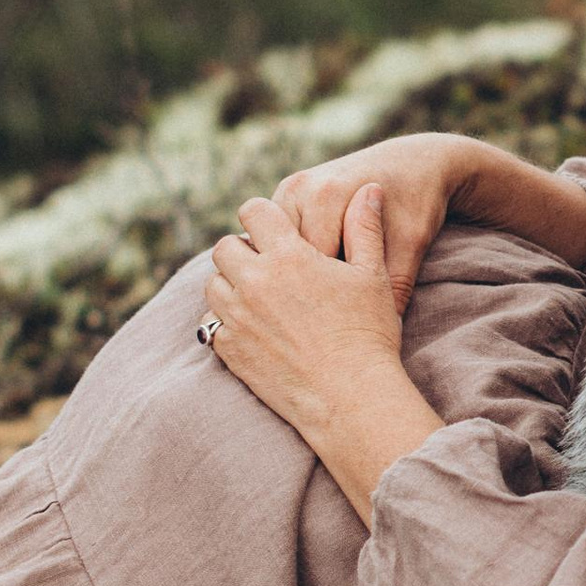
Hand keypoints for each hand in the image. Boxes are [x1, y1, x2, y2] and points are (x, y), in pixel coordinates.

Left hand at [201, 187, 442, 523]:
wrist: (349, 397)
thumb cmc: (368, 333)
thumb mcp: (374, 275)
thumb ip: (365, 227)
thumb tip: (369, 188)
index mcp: (288, 256)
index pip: (254, 212)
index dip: (261, 215)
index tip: (271, 225)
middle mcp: (254, 282)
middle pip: (225, 247)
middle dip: (242, 249)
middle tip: (265, 263)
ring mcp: (237, 317)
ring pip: (213, 283)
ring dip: (230, 283)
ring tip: (256, 294)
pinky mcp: (229, 350)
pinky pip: (211, 322)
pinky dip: (224, 318)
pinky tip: (250, 324)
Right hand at [270, 134, 476, 311]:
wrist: (413, 163)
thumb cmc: (414, 207)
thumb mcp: (410, 246)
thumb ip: (392, 286)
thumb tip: (377, 337)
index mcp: (327, 196)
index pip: (309, 264)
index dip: (325, 299)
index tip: (343, 320)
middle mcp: (299, 189)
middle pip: (284, 257)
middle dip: (304, 288)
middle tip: (330, 312)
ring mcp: (286, 191)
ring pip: (274, 251)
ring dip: (293, 275)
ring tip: (322, 297)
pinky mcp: (284, 198)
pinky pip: (274, 239)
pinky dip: (289, 260)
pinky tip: (313, 280)